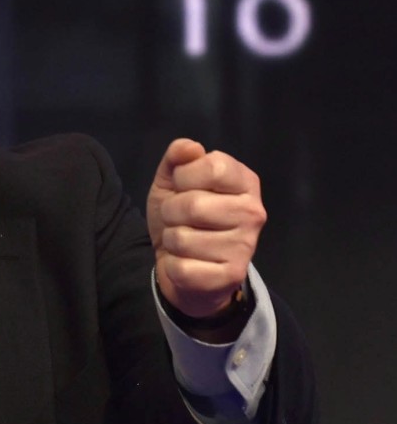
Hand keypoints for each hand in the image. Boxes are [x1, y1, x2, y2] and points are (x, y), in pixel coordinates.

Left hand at [147, 139, 266, 317]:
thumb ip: (178, 158)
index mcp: (244, 182)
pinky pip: (182, 267)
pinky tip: (187, 263)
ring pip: (183, 238)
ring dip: (171, 239)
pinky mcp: (232, 276)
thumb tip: (189, 147)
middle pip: (194, 205)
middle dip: (171, 212)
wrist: (184, 264)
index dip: (184, 176)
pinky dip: (173, 265)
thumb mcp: (172, 182)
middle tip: (178, 218)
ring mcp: (246, 246)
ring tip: (184, 240)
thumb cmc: (182, 216)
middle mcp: (254, 212)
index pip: (213, 167)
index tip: (182, 186)